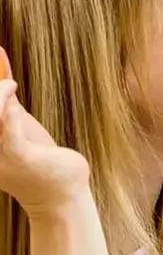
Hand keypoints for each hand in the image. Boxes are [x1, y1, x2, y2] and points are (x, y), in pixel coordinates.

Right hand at [0, 48, 89, 213]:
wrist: (63, 193)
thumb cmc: (41, 158)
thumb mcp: (18, 124)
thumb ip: (6, 100)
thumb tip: (0, 61)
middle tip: (4, 81)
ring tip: (9, 84)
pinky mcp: (20, 159)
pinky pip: (7, 134)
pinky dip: (6, 111)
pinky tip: (11, 92)